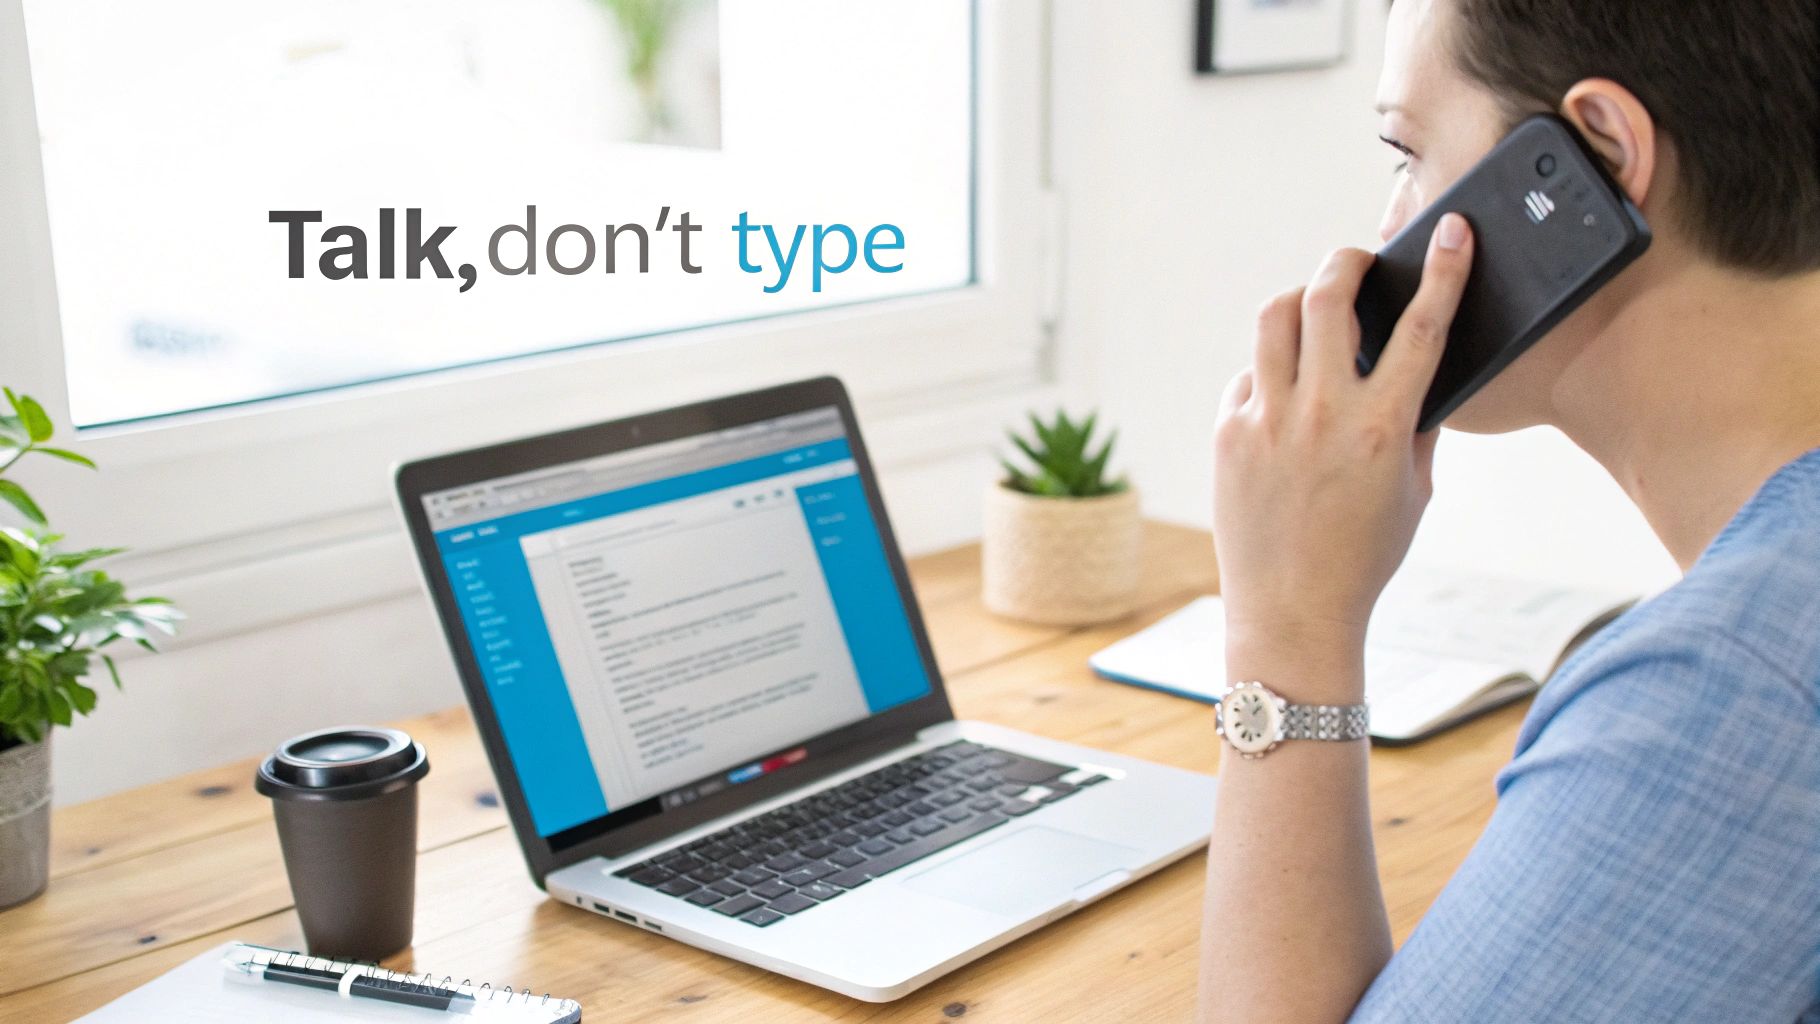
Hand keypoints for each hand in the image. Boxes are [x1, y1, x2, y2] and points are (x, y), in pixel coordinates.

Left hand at [1212, 214, 1472, 690]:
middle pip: (1326, 295)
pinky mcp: (1228, 436)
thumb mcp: (1414, 491)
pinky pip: (1248, 376)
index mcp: (1383, 427)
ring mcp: (1266, 421)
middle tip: (1358, 262)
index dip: (1444, 270)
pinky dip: (1269, 373)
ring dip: (1299, 301)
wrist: (1293, 613)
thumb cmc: (1364, 556)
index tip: (1452, 232)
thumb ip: (1417, 425)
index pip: (1421, 327)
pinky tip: (1284, 396)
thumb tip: (1417, 367)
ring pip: (1274, 318)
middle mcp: (1320, 414)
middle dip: (1346, 261)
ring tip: (1315, 313)